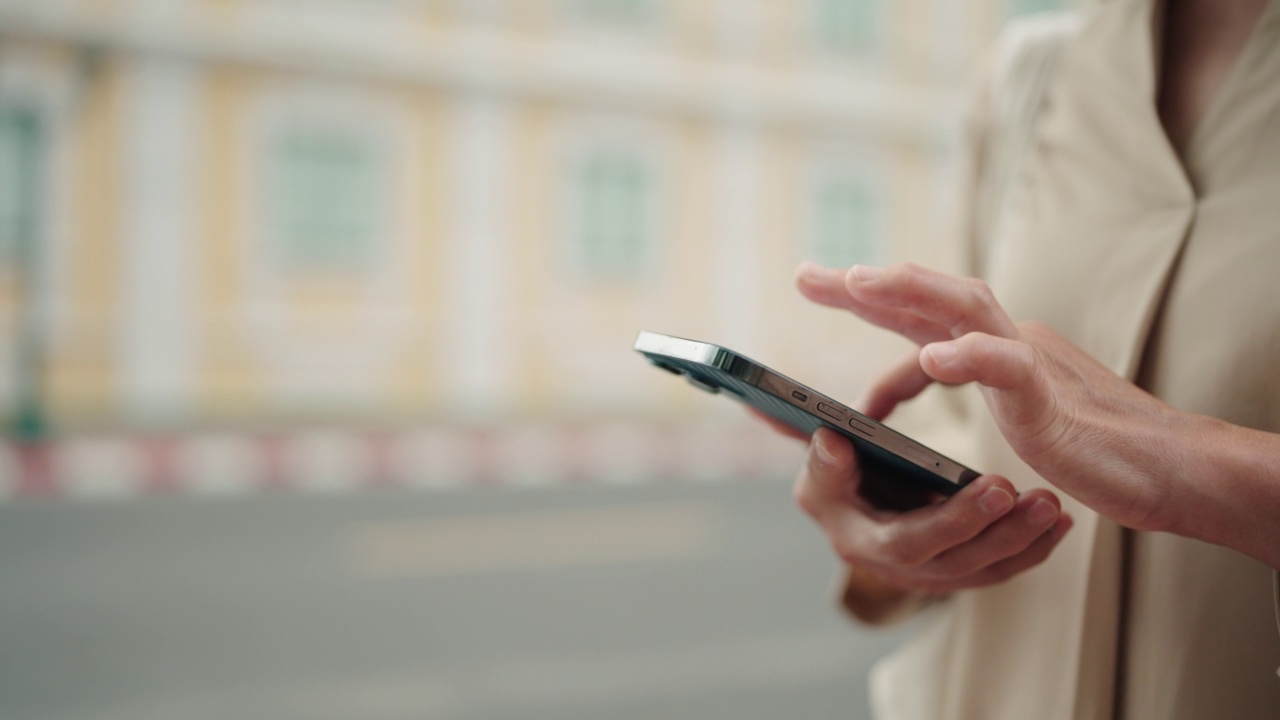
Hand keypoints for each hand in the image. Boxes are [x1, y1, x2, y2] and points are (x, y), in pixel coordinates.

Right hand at [792, 427, 1071, 595]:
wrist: (848, 500)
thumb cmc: (833, 477)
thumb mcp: (819, 470)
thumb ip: (825, 460)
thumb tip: (832, 442)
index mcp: (859, 542)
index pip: (909, 542)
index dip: (954, 520)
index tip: (997, 486)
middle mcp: (894, 568)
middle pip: (956, 561)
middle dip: (1000, 530)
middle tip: (1040, 498)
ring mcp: (926, 574)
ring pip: (983, 569)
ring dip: (1024, 540)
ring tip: (1053, 505)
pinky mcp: (952, 570)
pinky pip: (996, 568)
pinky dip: (1030, 547)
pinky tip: (1058, 521)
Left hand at [796, 261, 1184, 532]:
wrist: (1159, 467)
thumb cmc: (1086, 439)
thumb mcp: (1004, 405)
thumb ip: (963, 379)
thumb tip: (914, 365)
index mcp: (989, 343)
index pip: (919, 311)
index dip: (868, 297)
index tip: (817, 283)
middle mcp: (1004, 338)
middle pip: (928, 294)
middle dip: (866, 281)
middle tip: (805, 274)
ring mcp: (1029, 360)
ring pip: (966, 305)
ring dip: (909, 291)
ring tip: (857, 282)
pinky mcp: (1050, 398)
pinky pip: (1007, 367)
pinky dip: (969, 357)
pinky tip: (931, 357)